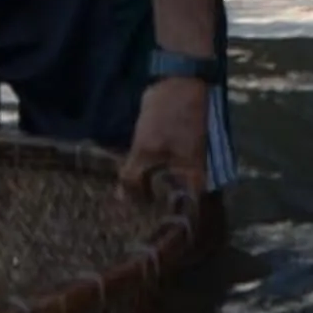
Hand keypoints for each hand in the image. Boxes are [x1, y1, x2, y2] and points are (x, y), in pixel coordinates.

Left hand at [119, 76, 210, 213]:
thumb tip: (122, 201)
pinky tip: (123, 187)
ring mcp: (179, 166)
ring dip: (142, 195)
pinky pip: (154, 174)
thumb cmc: (168, 115)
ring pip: (159, 188)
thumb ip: (135, 176)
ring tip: (118, 210)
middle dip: (146, 212)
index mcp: (194, 181)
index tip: (137, 233)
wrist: (178, 79)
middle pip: (168, 203)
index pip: (180, 215)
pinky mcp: (168, 154)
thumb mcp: (147, 147)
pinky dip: (142, 180)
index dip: (160, 226)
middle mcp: (190, 178)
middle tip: (121, 224)